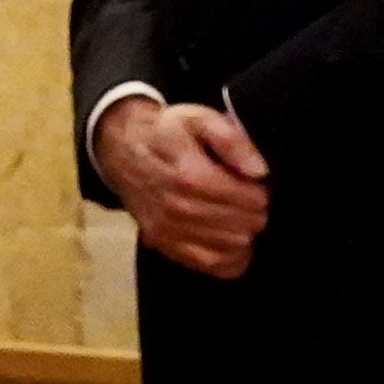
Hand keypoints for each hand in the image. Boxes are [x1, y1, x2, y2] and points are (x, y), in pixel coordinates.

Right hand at [94, 93, 271, 279]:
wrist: (122, 150)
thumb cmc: (168, 132)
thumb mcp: (200, 118)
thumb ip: (232, 141)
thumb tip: (259, 172)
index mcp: (190, 176)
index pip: (250, 200)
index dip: (262, 192)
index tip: (254, 184)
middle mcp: (178, 208)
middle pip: (245, 226)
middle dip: (255, 213)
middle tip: (248, 199)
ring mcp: (168, 230)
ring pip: (233, 248)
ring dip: (244, 233)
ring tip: (238, 215)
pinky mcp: (163, 245)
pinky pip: (211, 265)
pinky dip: (230, 258)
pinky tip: (231, 241)